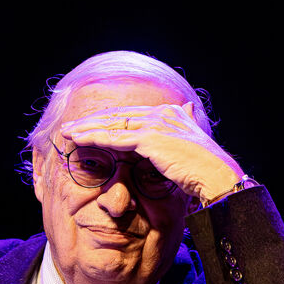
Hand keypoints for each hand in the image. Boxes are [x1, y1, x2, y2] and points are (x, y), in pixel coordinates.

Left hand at [60, 102, 244, 204]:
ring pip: (112, 125)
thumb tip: (189, 108)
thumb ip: (185, 125)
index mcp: (170, 113)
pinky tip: (79, 140)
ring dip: (86, 128)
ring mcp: (155, 125)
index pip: (130, 115)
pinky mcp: (150, 139)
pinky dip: (94, 138)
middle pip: (118, 116)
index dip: (107, 119)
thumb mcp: (193, 142)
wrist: (217, 176)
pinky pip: (115, 138)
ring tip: (67, 133)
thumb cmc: (206, 168)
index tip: (89, 125)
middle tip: (70, 127)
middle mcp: (161, 114)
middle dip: (91, 121)